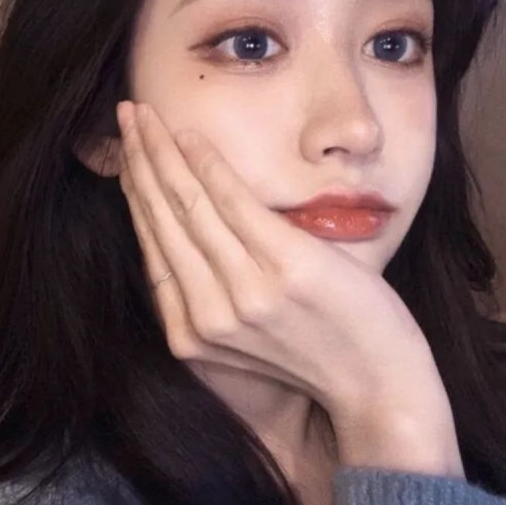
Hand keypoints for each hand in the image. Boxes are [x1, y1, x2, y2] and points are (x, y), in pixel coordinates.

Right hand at [116, 100, 461, 473]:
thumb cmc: (317, 353)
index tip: (127, 157)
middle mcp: (207, 315)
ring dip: (160, 153)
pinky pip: (234, 202)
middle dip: (138, 161)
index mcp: (191, 333)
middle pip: (160, 219)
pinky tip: (187, 136)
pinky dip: (207, 165)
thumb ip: (214, 291)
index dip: (135, 194)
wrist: (379, 389)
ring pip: (187, 205)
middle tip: (126, 117)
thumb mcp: (248, 334)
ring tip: (144, 115)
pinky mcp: (285, 267)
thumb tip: (193, 230)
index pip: (152, 246)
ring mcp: (245, 292)